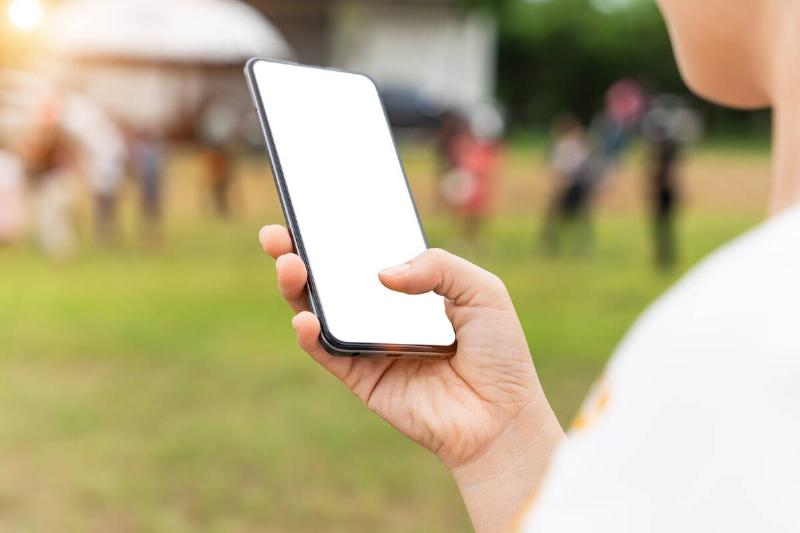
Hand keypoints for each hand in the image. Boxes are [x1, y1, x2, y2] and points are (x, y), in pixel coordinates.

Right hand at [259, 225, 563, 531]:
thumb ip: (437, 266)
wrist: (501, 416)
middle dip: (299, 254)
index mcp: (410, 287)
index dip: (337, 232)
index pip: (364, 253)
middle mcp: (383, 313)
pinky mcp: (362, 378)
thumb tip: (383, 273)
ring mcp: (369, 345)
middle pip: (331, 279)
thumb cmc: (499, 352)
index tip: (311, 208)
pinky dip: (311, 336)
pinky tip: (306, 318)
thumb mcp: (482, 290)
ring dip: (297, 288)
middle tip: (278, 234)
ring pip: (320, 312)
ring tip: (290, 265)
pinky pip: (328, 353)